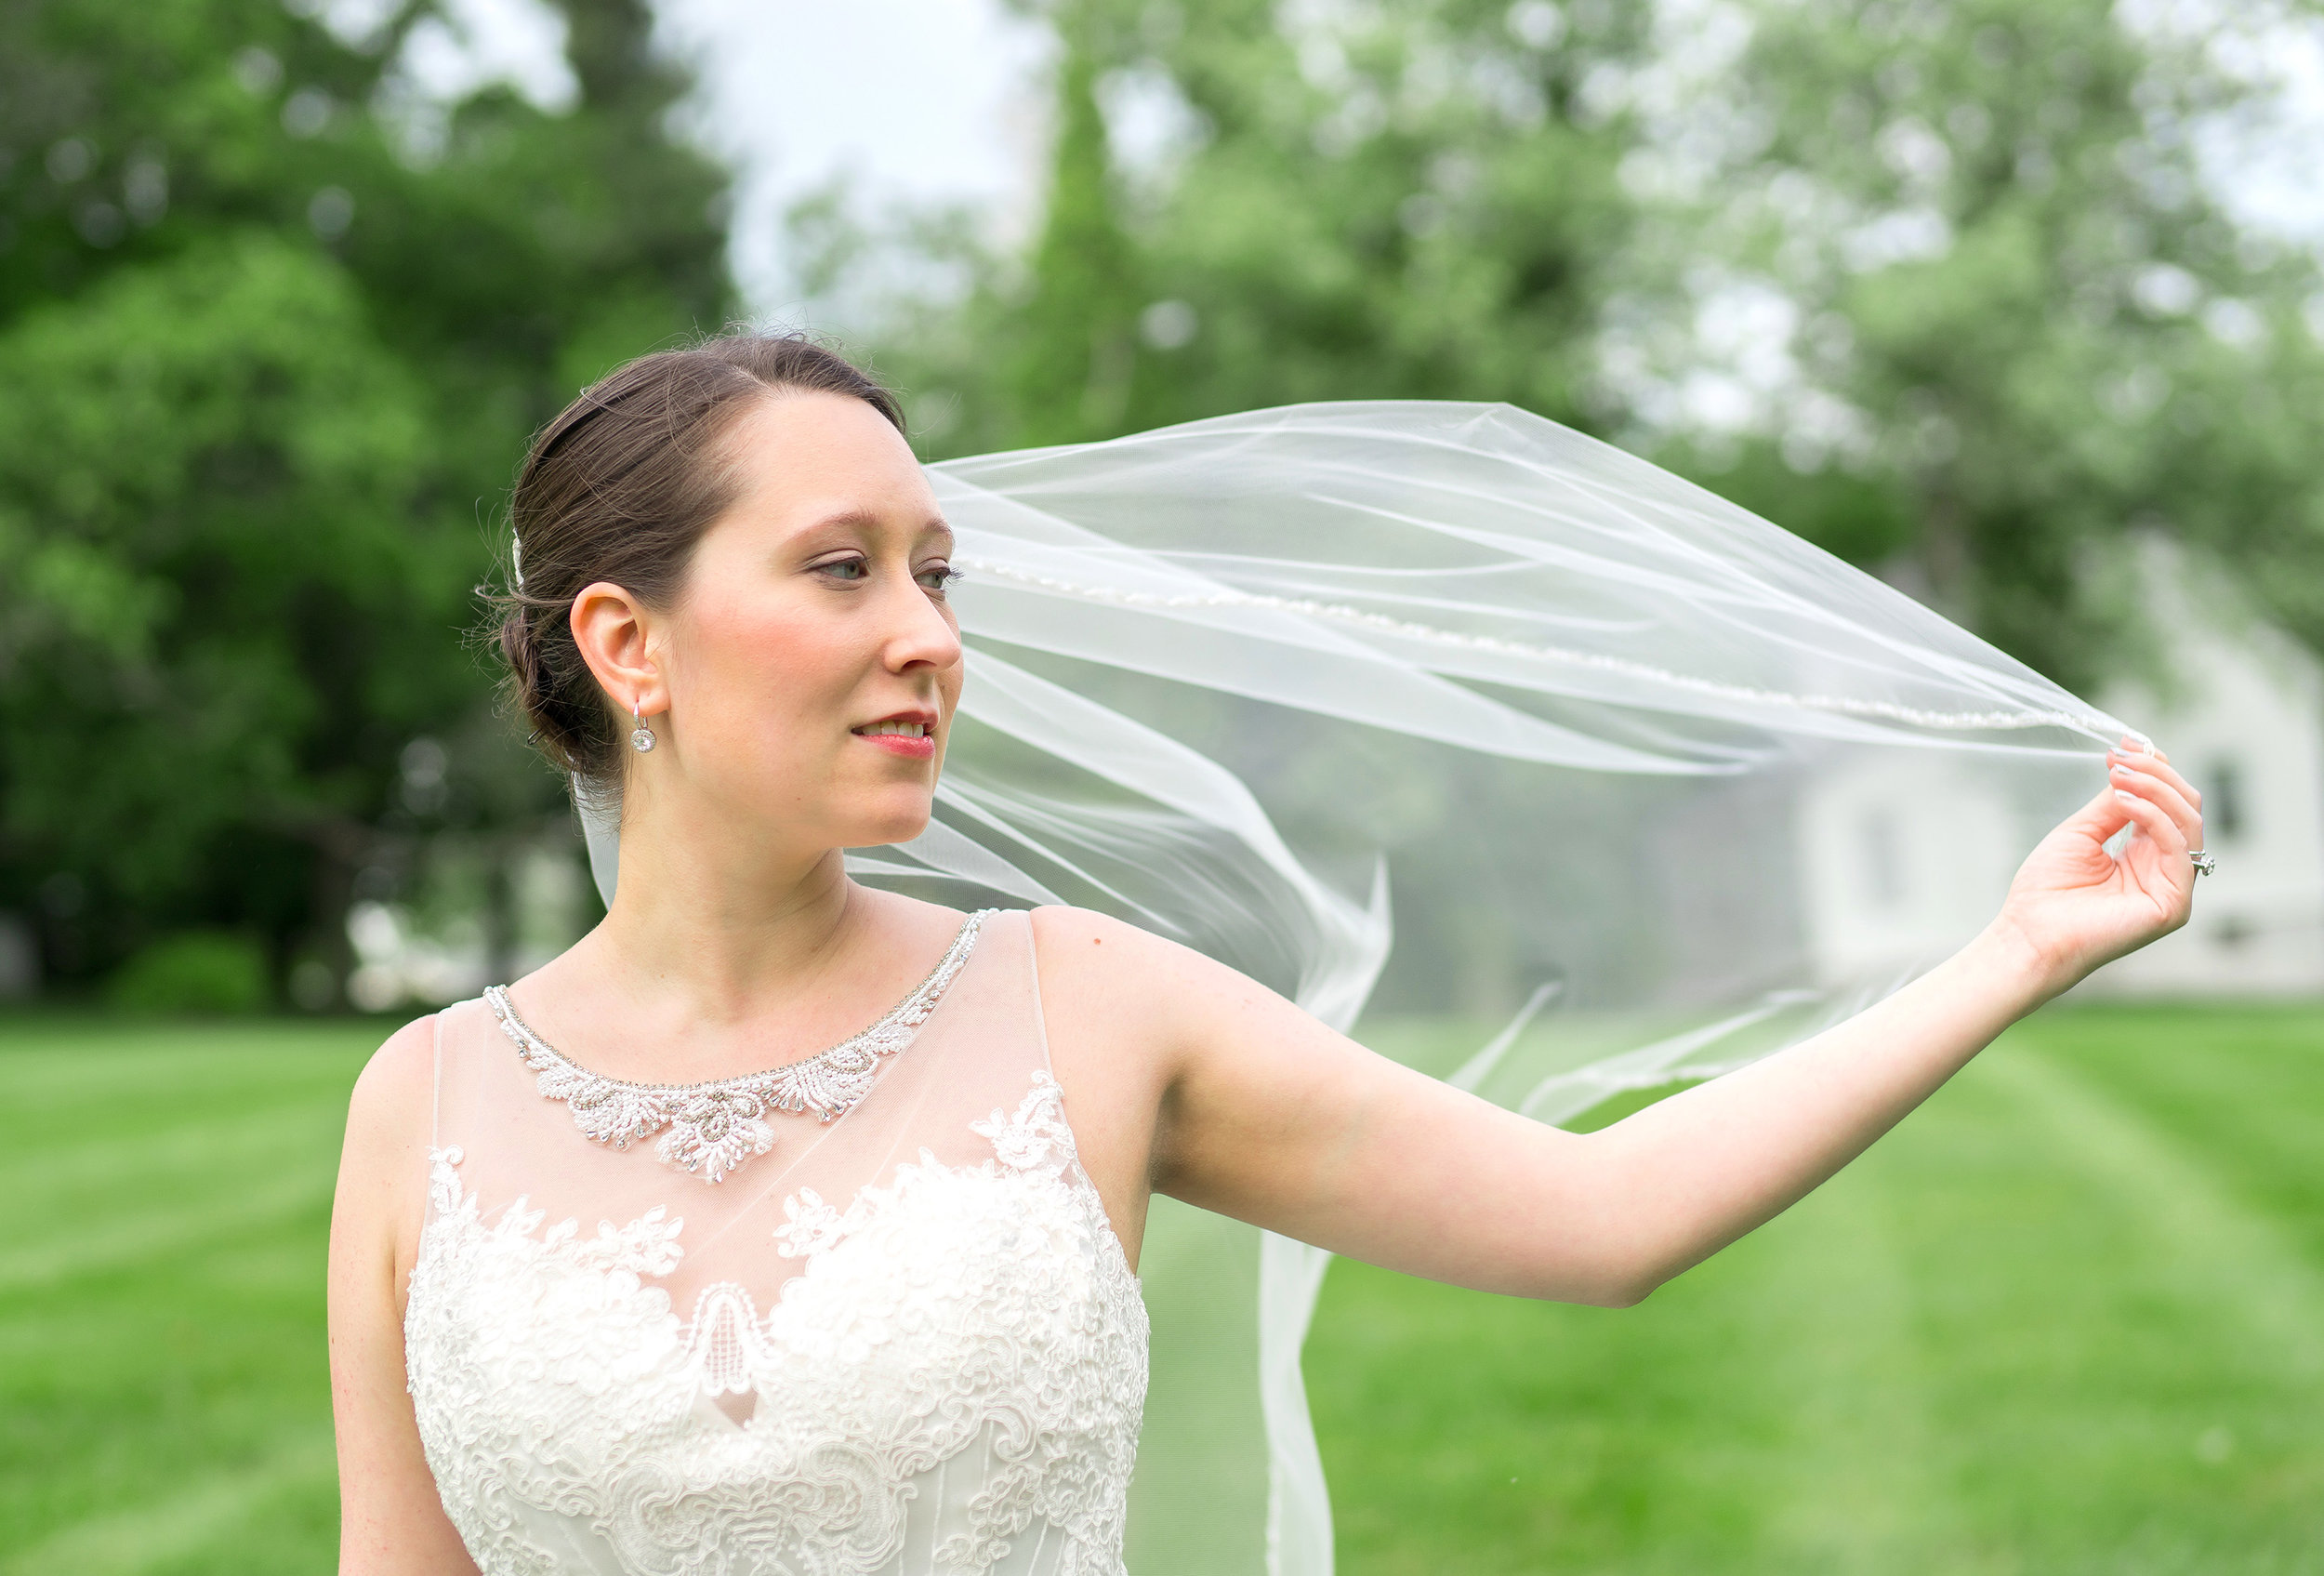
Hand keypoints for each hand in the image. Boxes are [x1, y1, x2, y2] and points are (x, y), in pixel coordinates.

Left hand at [1985, 735, 2202, 997]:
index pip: (2167, 804)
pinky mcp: (2173, 904)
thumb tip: (2133, 766)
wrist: (2030, 934)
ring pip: (2188, 822)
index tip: (2123, 745)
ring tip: (2120, 775)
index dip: (2153, 770)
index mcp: (2145, 854)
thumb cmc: (2047, 890)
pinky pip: (2177, 848)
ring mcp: (2173, 887)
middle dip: (2156, 774)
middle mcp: (2165, 869)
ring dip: (2155, 789)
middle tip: (2122, 758)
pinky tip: (2124, 802)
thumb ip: (2113, 803)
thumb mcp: (2081, 833)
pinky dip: (2154, 817)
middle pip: (2186, 808)